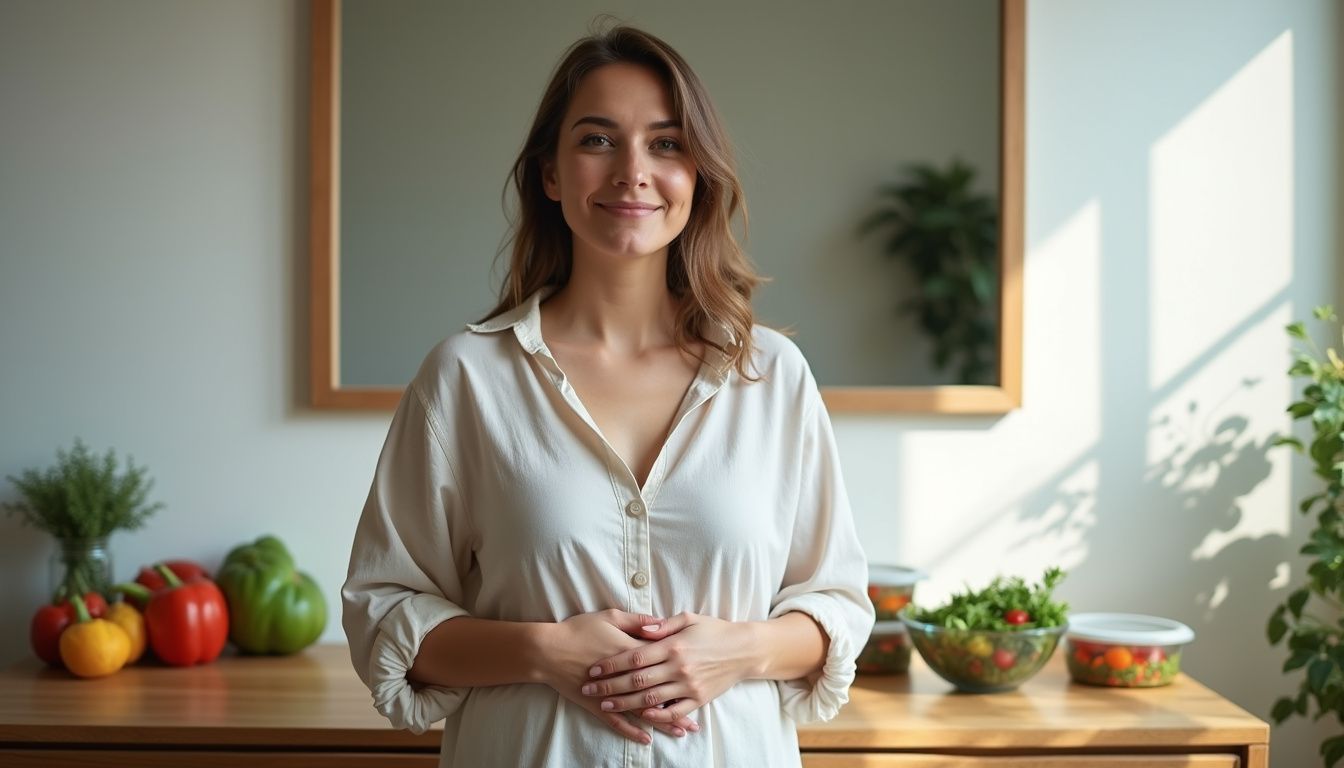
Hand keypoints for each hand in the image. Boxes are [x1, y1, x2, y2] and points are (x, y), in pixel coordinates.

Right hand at [537, 609, 700, 743]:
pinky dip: (632, 731)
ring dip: (662, 722)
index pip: (662, 662)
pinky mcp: (597, 704)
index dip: (680, 672)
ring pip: (642, 711)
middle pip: (658, 692)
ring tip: (681, 731)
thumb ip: (637, 620)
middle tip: (697, 720)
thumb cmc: (578, 629)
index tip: (700, 679)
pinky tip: (646, 738)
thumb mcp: (609, 616)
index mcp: (631, 651)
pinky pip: (618, 721)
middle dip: (679, 706)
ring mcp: (611, 693)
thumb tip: (660, 623)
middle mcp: (625, 676)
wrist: (547, 650)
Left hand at [583, 611, 755, 723]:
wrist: (744, 650)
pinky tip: (640, 716)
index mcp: (673, 646)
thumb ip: (662, 625)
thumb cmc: (714, 630)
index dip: (612, 664)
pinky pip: (673, 712)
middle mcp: (679, 667)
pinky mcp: (698, 700)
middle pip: (637, 680)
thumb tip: (641, 629)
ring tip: (605, 706)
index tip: (594, 669)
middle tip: (589, 690)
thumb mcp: (688, 618)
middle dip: (610, 686)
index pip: (635, 657)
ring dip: (625, 704)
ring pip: (650, 698)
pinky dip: (655, 716)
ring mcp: (688, 686)